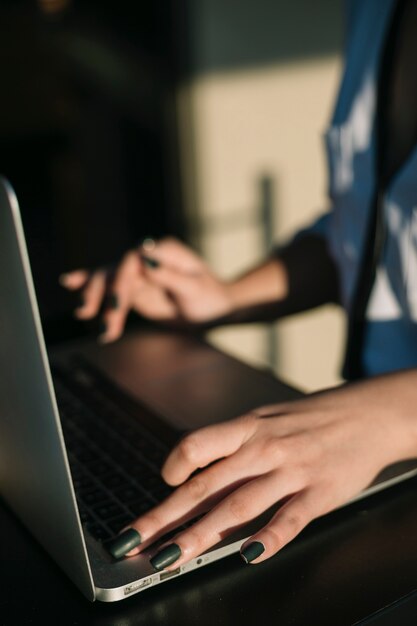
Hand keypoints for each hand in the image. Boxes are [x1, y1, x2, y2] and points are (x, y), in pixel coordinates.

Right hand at [59, 237, 234, 342]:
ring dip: (96, 299)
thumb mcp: (194, 290)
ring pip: (107, 279)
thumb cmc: (210, 297)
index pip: (133, 259)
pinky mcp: (133, 287)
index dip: (121, 281)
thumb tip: (145, 262)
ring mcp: (138, 271)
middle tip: (103, 319)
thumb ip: (170, 276)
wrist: (214, 310)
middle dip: (105, 294)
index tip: (117, 304)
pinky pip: (109, 286)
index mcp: (163, 250)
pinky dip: (90, 285)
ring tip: (88, 318)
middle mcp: (146, 256)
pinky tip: (70, 283)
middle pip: (115, 269)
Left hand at [107, 369, 416, 567]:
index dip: (174, 465)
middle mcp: (262, 449)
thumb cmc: (309, 418)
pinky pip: (289, 519)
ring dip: (199, 536)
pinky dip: (268, 538)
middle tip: (132, 540)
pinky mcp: (317, 493)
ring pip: (237, 507)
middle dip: (163, 517)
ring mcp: (290, 472)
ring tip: (169, 559)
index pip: (197, 445)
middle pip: (205, 486)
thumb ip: (233, 445)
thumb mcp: (267, 420)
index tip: (162, 483)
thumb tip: (195, 475)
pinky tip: (248, 555)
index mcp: (247, 427)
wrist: (365, 414)